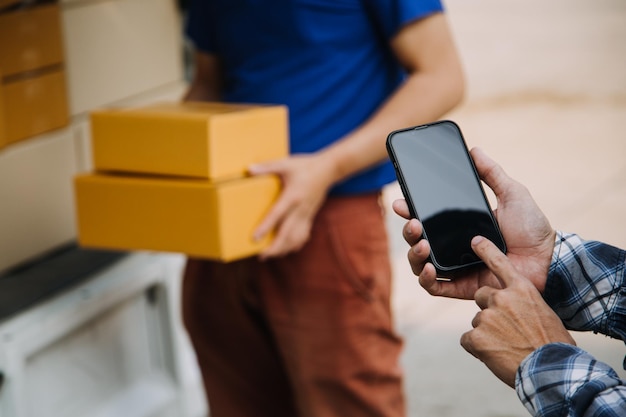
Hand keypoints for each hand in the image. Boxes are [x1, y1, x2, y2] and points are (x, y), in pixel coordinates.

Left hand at [248, 153, 335, 258]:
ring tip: (272, 255)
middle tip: (262, 256)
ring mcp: (307, 214)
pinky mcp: (310, 216)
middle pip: (287, 233)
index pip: (277, 215)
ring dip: (285, 249)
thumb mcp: (286, 163)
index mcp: (292, 196)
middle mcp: (300, 208)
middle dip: (275, 247)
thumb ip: (267, 167)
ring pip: (296, 238)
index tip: (255, 238)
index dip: (266, 227)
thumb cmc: (306, 165)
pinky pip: (304, 234)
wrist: (329, 169)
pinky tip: (288, 248)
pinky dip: (296, 244)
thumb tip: (249, 169)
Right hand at [392, 147, 555, 298]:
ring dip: (414, 254)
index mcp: (459, 225)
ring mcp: (455, 267)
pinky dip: (426, 279)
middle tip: (414, 223)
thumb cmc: (532, 228)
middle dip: (408, 232)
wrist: (548, 259)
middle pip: (417, 240)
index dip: (409, 210)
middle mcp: (452, 246)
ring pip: (420, 264)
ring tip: (422, 245)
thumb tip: (474, 150)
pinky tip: (428, 268)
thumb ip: (492, 173)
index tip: (402, 202)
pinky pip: (434, 287)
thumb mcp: (512, 194)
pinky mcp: (462, 287)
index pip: (427, 218)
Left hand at [460, 236, 575, 386]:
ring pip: (477, 321)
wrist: (552, 369)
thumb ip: (523, 304)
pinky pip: (467, 339)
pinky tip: (495, 355)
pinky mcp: (476, 336)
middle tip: (506, 329)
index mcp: (522, 289)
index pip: (500, 263)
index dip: (486, 251)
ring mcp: (488, 316)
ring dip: (487, 333)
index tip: (475, 241)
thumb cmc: (553, 344)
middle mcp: (502, 298)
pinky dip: (478, 348)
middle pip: (482, 296)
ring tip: (507, 347)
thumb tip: (512, 308)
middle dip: (489, 309)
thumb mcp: (543, 313)